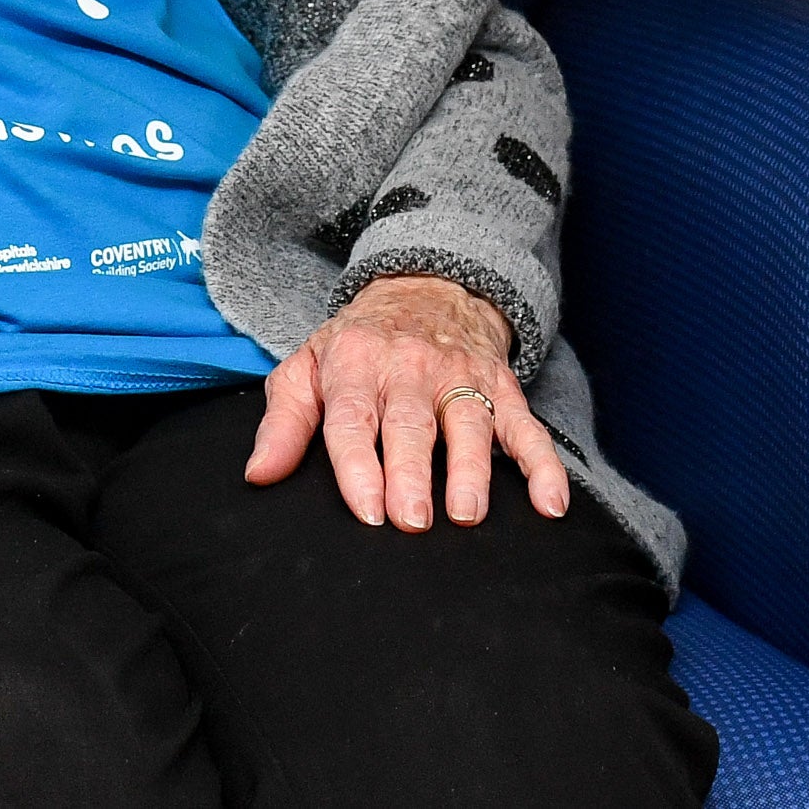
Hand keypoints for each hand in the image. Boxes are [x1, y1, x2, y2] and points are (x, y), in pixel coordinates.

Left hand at [249, 274, 568, 529]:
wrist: (425, 288)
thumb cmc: (357, 345)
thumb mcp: (308, 368)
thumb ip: (284, 423)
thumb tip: (258, 475)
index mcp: (356, 364)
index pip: (352, 418)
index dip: (358, 465)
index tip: (365, 510)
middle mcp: (410, 368)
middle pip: (410, 424)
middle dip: (412, 473)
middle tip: (411, 521)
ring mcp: (461, 377)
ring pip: (469, 424)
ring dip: (471, 470)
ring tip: (467, 515)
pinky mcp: (501, 388)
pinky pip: (527, 427)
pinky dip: (543, 465)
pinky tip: (550, 504)